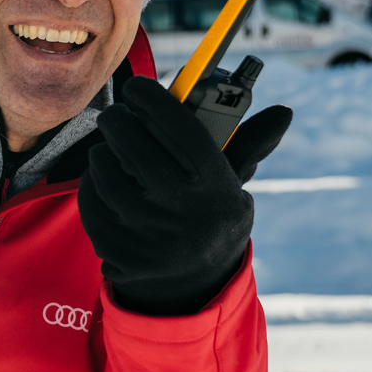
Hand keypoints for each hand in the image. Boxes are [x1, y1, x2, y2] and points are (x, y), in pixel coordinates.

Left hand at [78, 76, 291, 314]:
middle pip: (130, 141)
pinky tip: (107, 182)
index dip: (154, 99)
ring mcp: (143, 232)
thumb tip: (282, 112)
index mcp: (215, 188)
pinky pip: (89, 196)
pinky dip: (94, 182)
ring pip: (102, 166)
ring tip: (115, 151)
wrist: (193, 286)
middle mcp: (179, 210)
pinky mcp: (114, 249)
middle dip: (119, 118)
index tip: (138, 86)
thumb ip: (250, 145)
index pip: (180, 127)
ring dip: (104, 151)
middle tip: (119, 114)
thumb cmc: (211, 216)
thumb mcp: (234, 187)